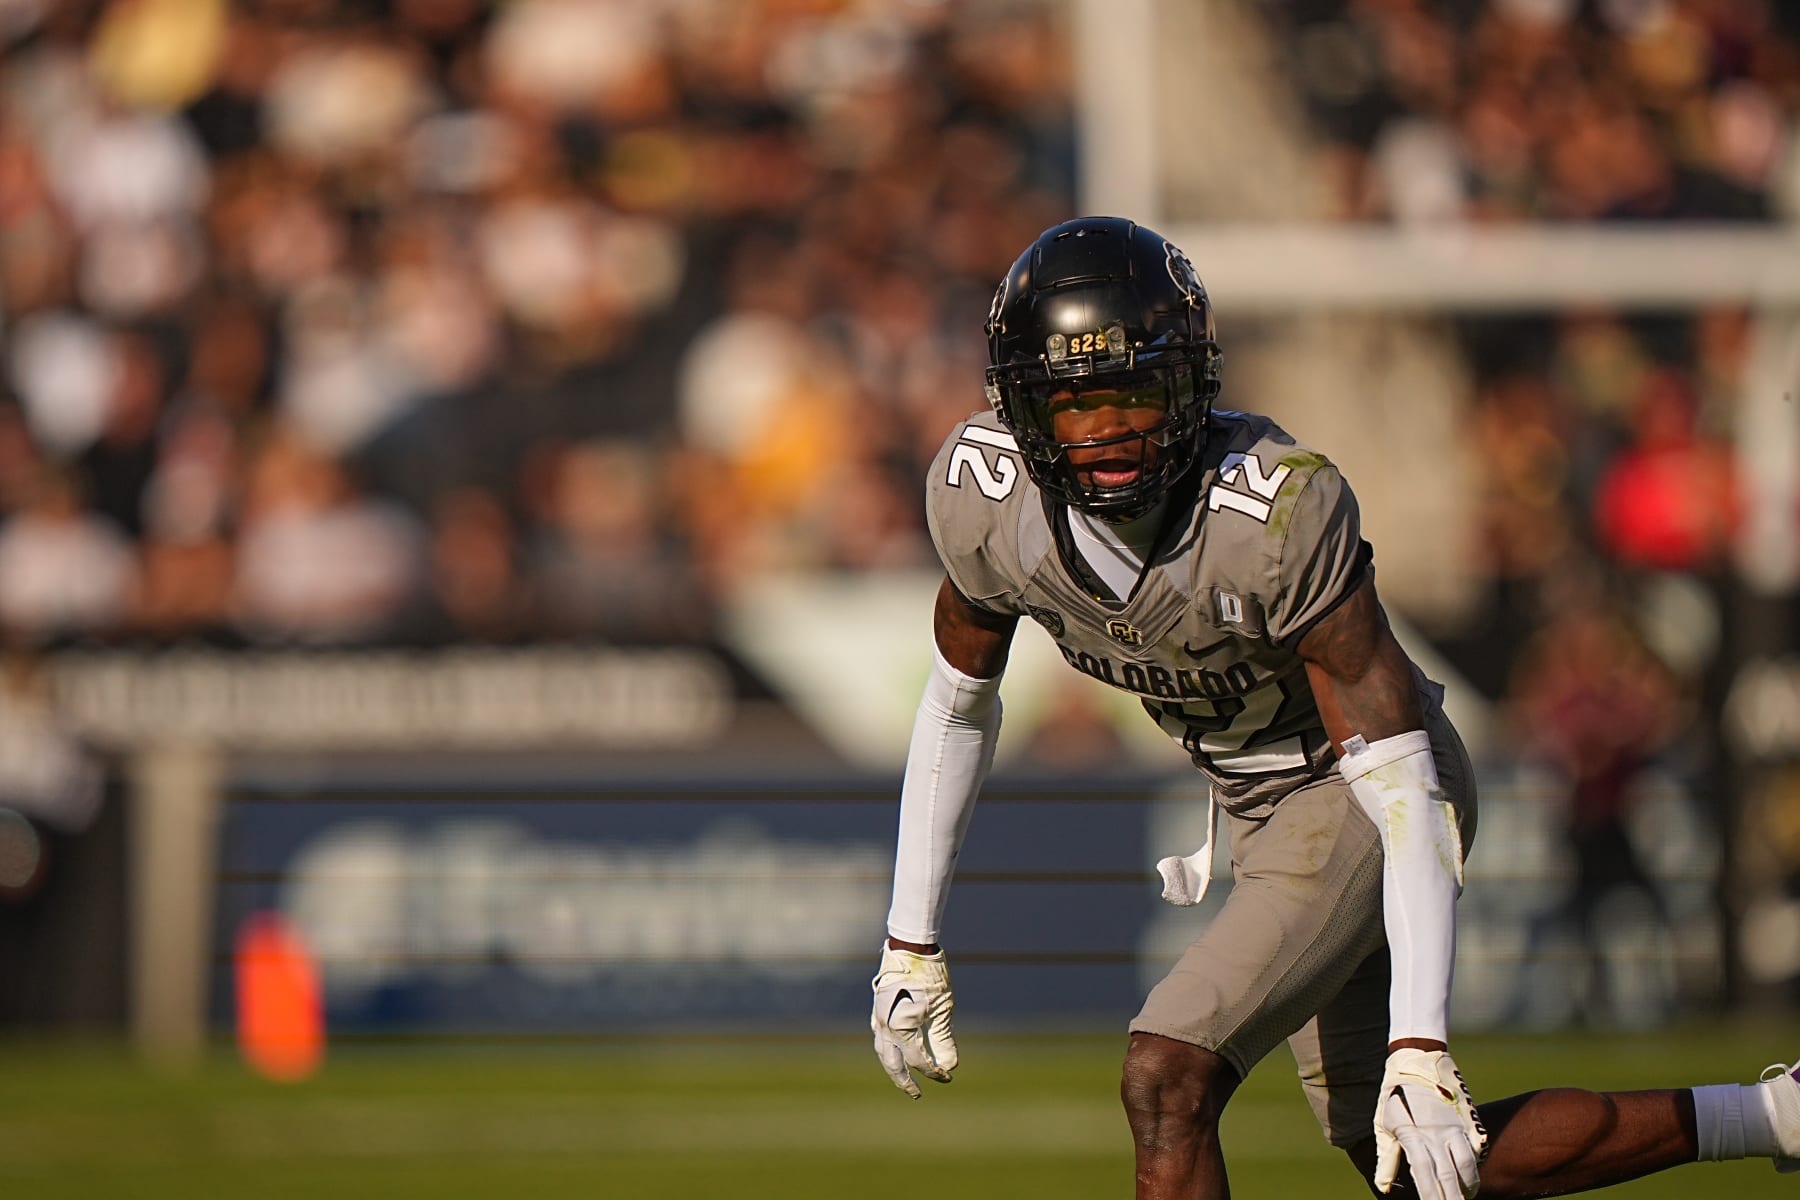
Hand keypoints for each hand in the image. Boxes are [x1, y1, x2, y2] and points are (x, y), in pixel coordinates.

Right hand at [870, 941, 957, 1098]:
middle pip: (893, 1063)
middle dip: (905, 1081)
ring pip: (883, 1051)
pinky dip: (888, 1049)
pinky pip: (880, 1037)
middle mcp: (884, 1026)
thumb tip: (949, 1066)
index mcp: (900, 1028)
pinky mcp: (878, 1009)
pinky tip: (895, 1051)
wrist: (910, 947)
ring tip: (904, 1078)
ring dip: (893, 1067)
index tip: (947, 1077)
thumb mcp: (942, 1009)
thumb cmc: (930, 977)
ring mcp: (878, 1017)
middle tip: (916, 1095)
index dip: (933, 1072)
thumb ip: (943, 1040)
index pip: (918, 1061)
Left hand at [1373, 1047, 1488, 1198]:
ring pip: (1467, 1161)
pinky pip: (1475, 1144)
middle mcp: (1436, 1132)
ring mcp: (1454, 1124)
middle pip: (1448, 1173)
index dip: (1431, 1194)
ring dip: (1468, 1182)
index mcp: (1414, 1134)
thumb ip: (1387, 1157)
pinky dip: (1475, 1161)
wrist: (1416, 1058)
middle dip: (1452, 1196)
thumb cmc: (1393, 1091)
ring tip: (1467, 1195)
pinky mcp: (1467, 1116)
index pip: (1425, 1174)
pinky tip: (1472, 1172)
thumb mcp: (1384, 1122)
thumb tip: (1383, 1187)